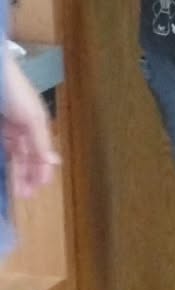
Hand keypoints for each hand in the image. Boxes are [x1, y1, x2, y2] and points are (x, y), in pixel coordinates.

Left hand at [2, 52, 59, 198]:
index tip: (41, 187)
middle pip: (25, 155)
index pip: (40, 151)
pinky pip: (2, 150)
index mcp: (35, 124)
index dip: (41, 168)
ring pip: (12, 155)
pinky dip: (5, 162)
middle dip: (27, 174)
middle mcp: (21, 128)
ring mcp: (6, 129)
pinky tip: (5, 172)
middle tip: (26, 194)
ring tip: (17, 190)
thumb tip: (55, 163)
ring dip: (15, 172)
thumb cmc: (15, 94)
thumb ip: (42, 141)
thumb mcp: (33, 118)